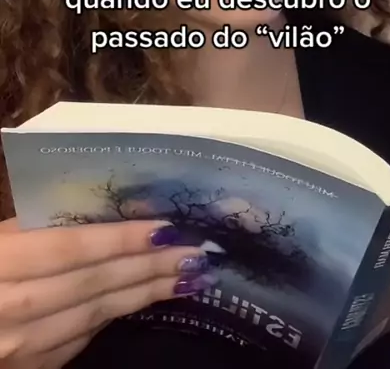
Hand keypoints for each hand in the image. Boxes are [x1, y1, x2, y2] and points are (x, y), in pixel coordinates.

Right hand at [0, 216, 216, 368]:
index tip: (166, 228)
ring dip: (145, 294)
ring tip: (187, 276)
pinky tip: (146, 298)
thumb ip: (36, 228)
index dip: (120, 240)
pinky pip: (80, 339)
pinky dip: (117, 315)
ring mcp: (19, 350)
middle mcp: (10, 311)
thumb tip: (106, 215)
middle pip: (91, 285)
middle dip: (149, 267)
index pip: (71, 250)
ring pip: (94, 316)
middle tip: (196, 252)